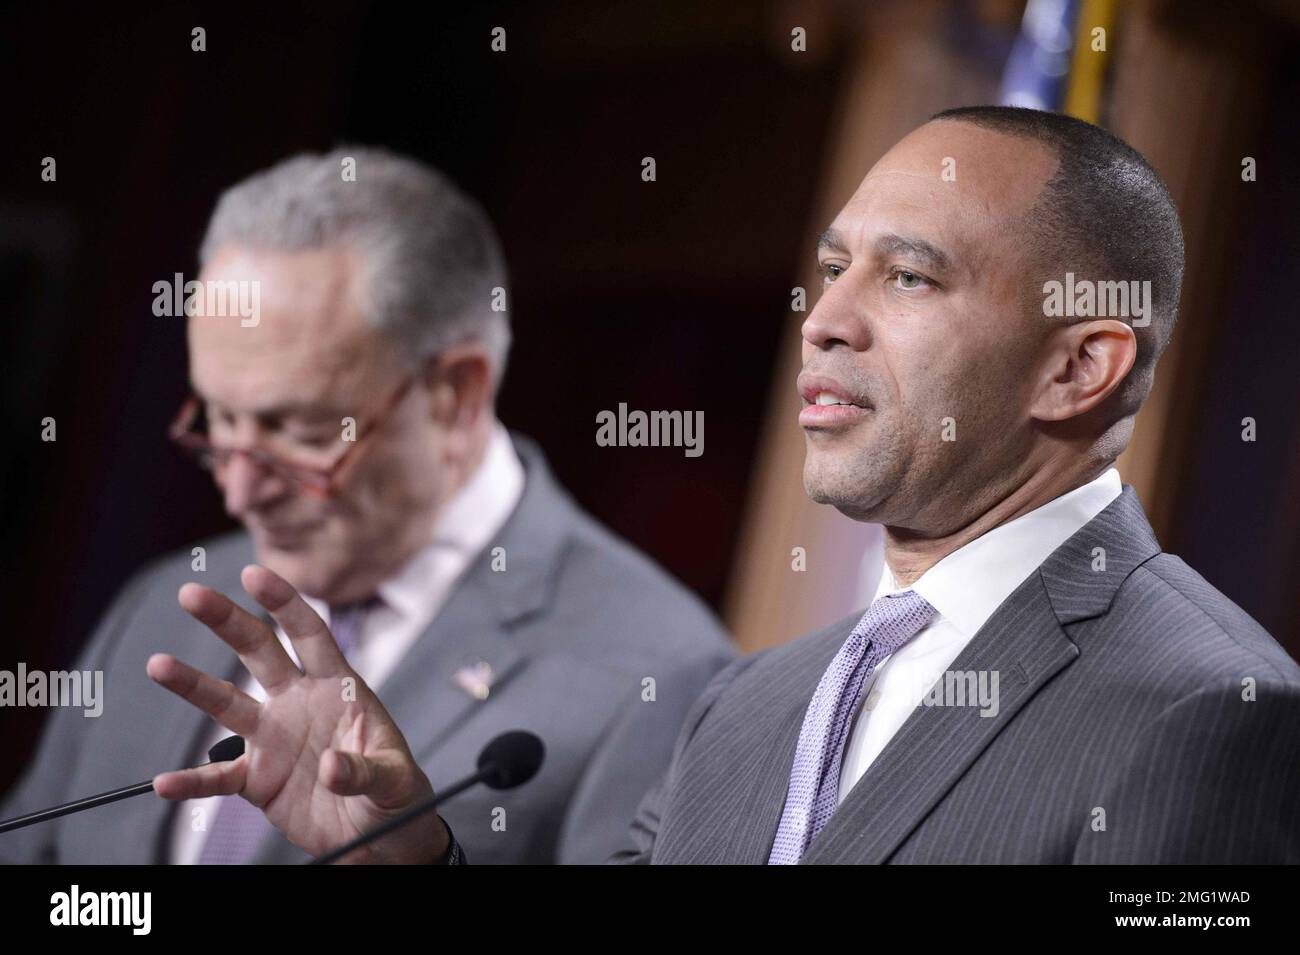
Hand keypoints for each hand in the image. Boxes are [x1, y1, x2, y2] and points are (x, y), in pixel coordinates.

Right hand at [147, 564, 448, 863]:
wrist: (379, 834)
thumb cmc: (396, 792)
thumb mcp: (393, 778)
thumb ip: (364, 769)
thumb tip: (329, 766)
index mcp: (337, 687)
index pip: (310, 634)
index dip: (284, 604)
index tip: (255, 574)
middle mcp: (298, 703)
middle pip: (258, 652)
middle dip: (228, 621)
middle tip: (191, 595)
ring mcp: (274, 738)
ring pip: (226, 703)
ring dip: (193, 685)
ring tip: (158, 664)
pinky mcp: (257, 779)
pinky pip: (217, 778)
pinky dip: (192, 783)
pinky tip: (166, 783)